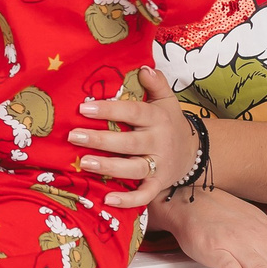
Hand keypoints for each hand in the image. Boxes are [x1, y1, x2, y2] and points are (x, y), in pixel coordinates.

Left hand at [68, 66, 198, 205]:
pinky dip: (128, 201)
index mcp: (157, 118)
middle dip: (101, 140)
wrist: (192, 152)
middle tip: (74, 136)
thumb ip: (156, 83)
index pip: (132, 112)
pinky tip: (107, 199)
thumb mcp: (167, 100)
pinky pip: (144, 195)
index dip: (109, 111)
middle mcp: (158, 142)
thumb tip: (144, 67)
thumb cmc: (169, 122)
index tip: (84, 108)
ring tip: (84, 163)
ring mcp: (159, 165)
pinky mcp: (158, 184)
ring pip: (134, 168)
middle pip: (129, 142)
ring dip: (109, 166)